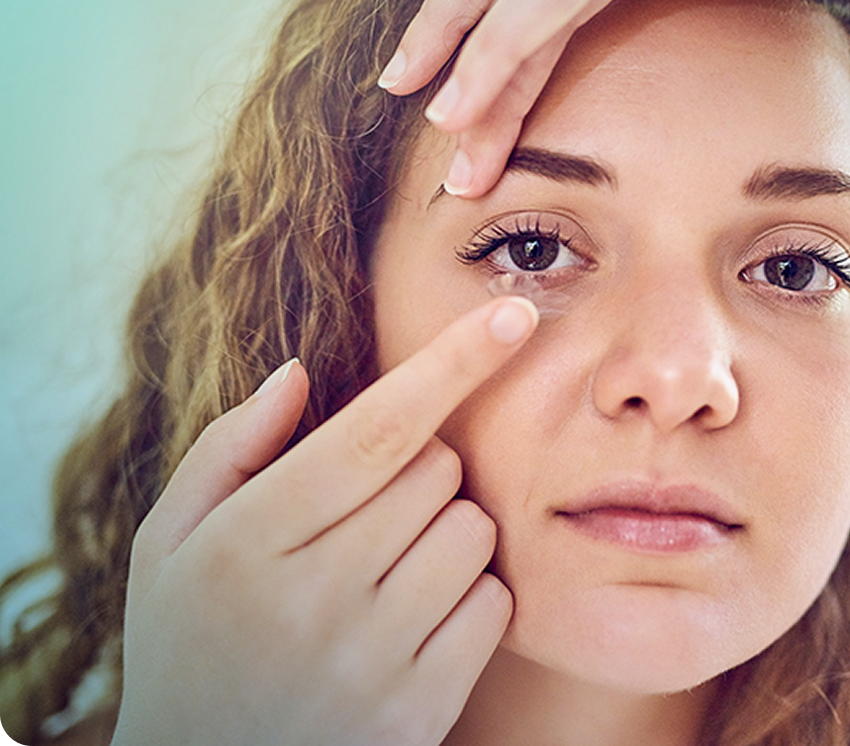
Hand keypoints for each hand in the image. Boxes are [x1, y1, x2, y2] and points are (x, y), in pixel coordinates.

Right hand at [110, 298, 537, 745]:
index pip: (377, 429)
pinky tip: (413, 617)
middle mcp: (314, 598)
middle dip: (419, 467)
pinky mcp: (421, 711)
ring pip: (472, 530)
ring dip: (445, 528)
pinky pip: (493, 603)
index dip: (453, 361)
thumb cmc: (190, 644)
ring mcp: (373, 660)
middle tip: (368, 510)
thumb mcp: (167, 546)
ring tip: (386, 567)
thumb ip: (227, 451)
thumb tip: (296, 373)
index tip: (513, 313)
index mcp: (245, 543)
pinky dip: (469, 594)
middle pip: (437, 469)